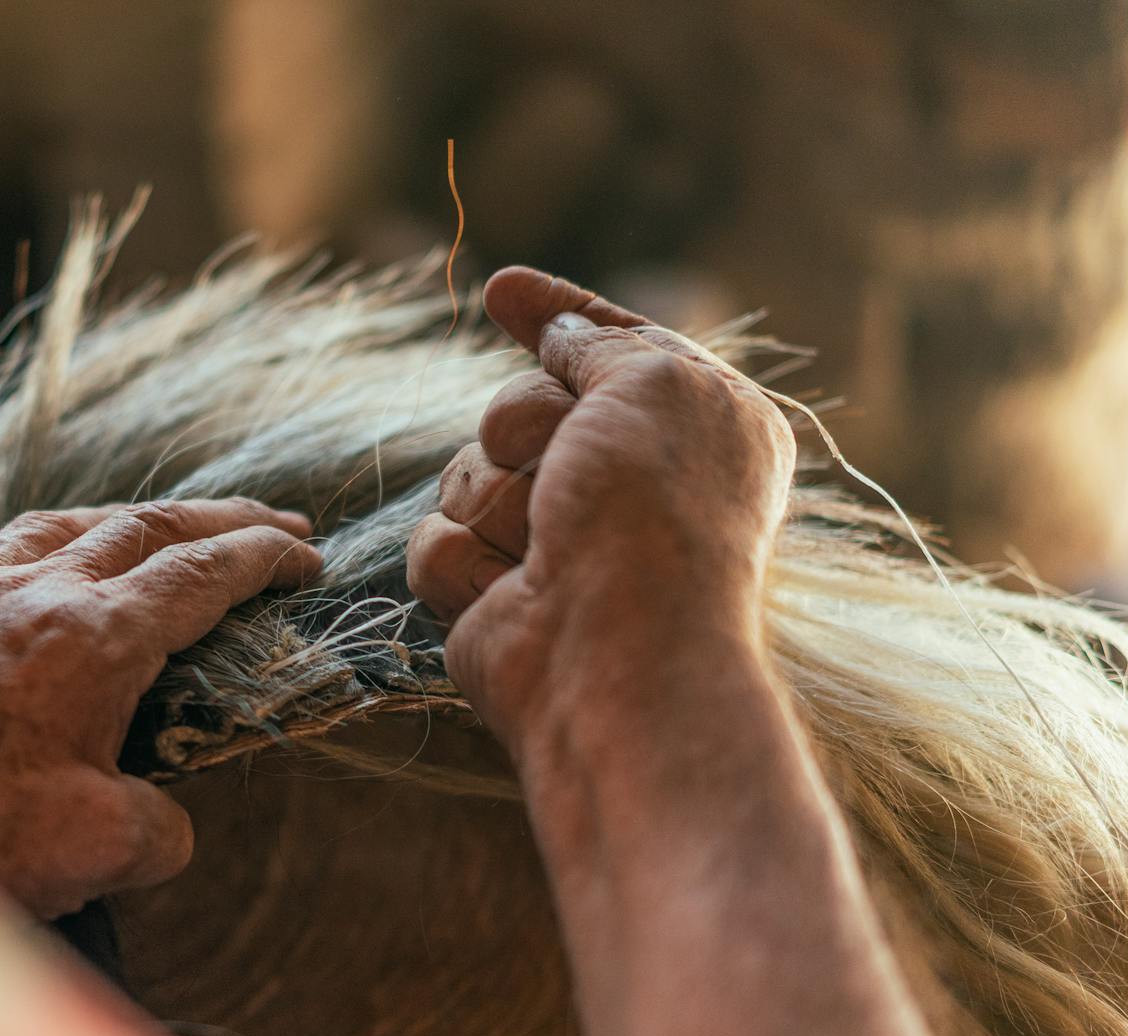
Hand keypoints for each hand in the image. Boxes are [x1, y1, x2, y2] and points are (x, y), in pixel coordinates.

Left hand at [0, 499, 320, 917]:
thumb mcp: (101, 853)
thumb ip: (160, 823)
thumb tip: (159, 815)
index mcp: (90, 638)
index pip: (201, 572)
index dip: (264, 558)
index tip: (306, 555)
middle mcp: (18, 587)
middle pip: (141, 526)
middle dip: (217, 521)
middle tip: (271, 522)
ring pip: (48, 527)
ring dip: (117, 526)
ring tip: (158, 535)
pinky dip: (13, 555)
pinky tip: (21, 573)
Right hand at [406, 268, 795, 755]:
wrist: (613, 652)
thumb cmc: (651, 513)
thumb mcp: (649, 381)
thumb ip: (597, 340)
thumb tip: (556, 325)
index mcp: (692, 425)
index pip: (610, 348)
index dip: (557, 315)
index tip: (501, 291)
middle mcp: (627, 482)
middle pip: (519, 406)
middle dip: (523, 426)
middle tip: (559, 465)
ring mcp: (556, 543)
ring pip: (466, 472)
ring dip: (492, 498)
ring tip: (541, 543)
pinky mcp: (493, 594)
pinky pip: (435, 539)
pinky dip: (461, 560)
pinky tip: (506, 593)